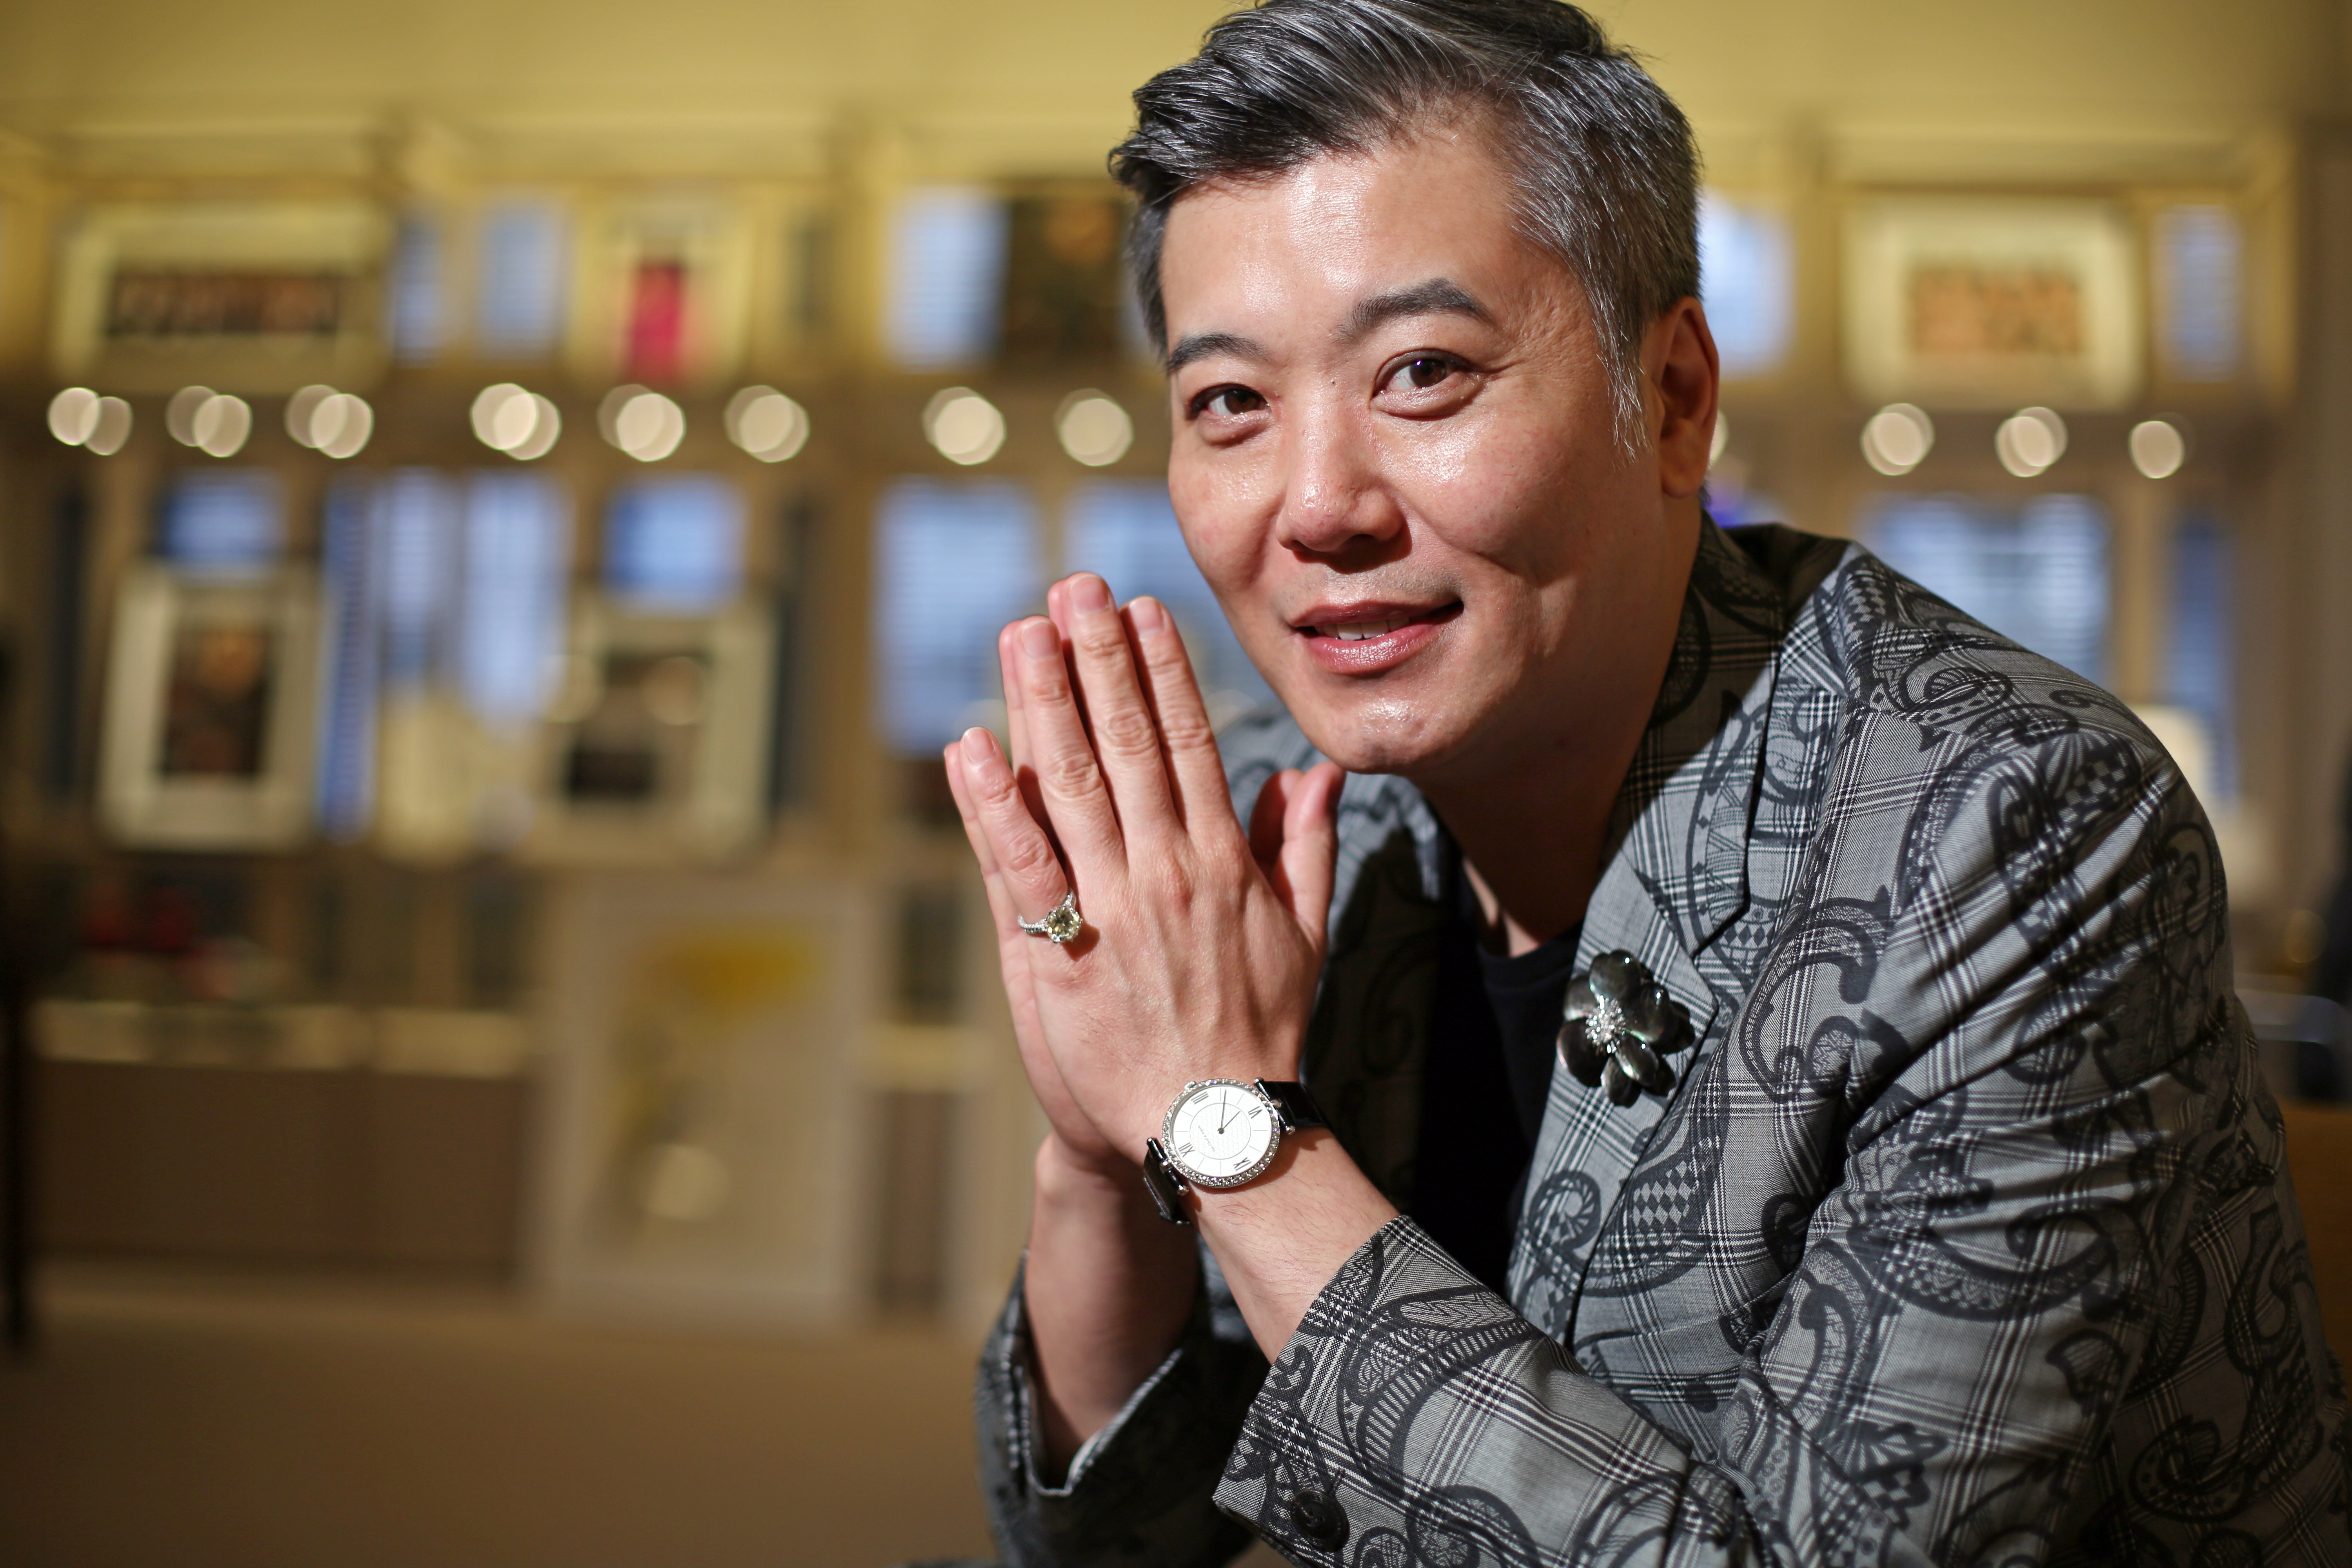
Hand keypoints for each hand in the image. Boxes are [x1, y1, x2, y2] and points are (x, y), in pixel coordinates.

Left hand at [944, 572, 1343, 1165]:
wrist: (1216, 1131)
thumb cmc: (1261, 1034)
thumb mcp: (1305, 934)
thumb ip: (1308, 845)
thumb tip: (1317, 771)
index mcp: (1223, 862)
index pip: (1188, 743)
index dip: (1161, 671)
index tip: (1141, 610)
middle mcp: (1166, 872)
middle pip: (1125, 745)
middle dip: (1098, 659)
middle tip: (1073, 588)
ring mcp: (1111, 911)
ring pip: (1070, 787)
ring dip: (1042, 703)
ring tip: (1022, 633)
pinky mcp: (1059, 955)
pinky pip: (1019, 866)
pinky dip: (992, 804)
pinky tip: (970, 745)